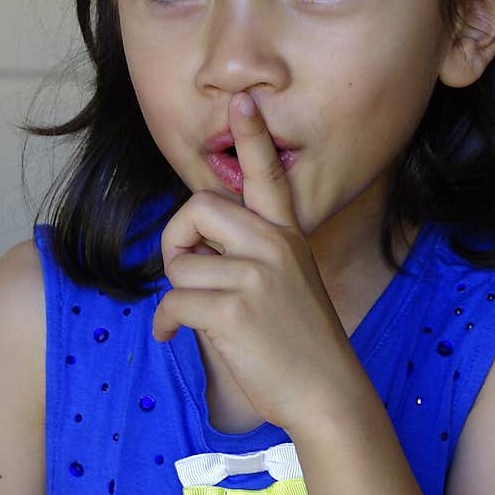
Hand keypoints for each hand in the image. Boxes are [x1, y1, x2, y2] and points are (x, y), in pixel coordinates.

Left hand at [151, 91, 363, 434]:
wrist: (328, 394)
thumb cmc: (301, 346)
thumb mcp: (290, 285)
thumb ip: (255, 257)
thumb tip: (199, 252)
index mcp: (287, 236)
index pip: (268, 176)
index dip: (252, 136)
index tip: (242, 101)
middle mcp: (273, 246)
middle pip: (198, 207)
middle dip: (176, 239)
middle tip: (184, 269)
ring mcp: (255, 276)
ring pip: (179, 265)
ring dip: (177, 295)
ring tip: (197, 317)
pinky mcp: (234, 310)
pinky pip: (173, 301)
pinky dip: (166, 324)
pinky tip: (177, 336)